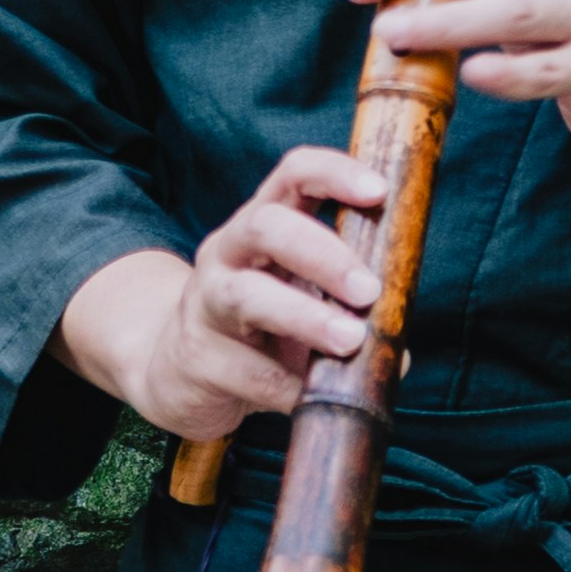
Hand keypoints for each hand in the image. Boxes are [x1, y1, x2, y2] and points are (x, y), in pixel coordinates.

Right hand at [54, 145, 384, 439]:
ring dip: (306, 317)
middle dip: (323, 254)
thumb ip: (351, 314)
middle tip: (369, 290)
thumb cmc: (257, 328)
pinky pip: (248, 371)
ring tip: (349, 341)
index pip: (293, 174)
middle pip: (265, 226)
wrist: (175, 371)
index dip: (335, 173)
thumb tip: (395, 352)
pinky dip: (290, 386)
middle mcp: (227, 252)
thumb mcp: (302, 302)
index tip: (379, 191)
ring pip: (246, 295)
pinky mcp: (196, 357)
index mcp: (264, 225)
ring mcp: (204, 303)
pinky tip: (315, 397)